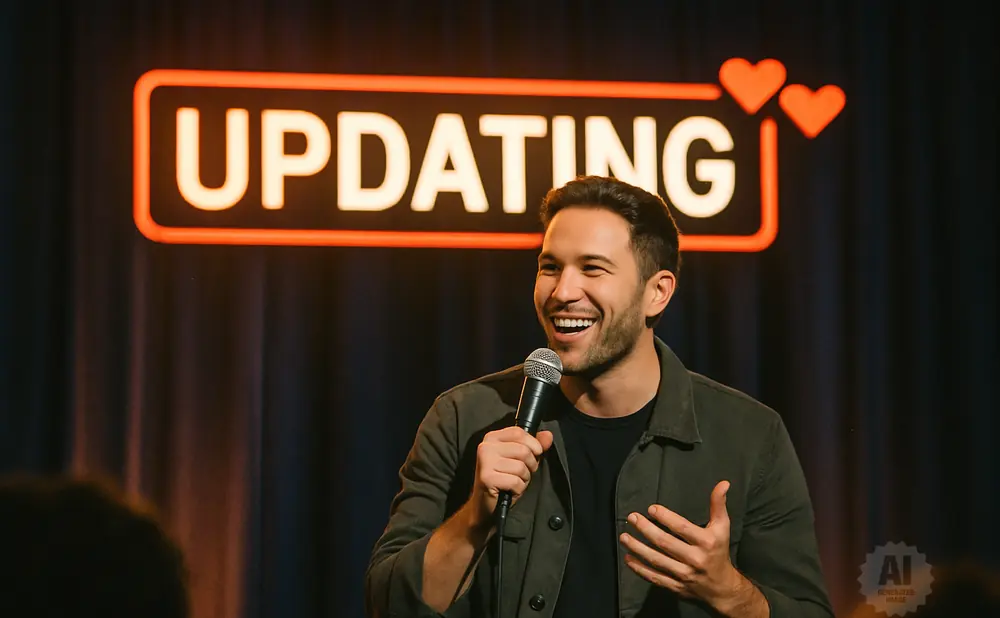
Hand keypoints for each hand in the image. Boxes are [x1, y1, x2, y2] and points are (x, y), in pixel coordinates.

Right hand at [466, 427, 553, 529]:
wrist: (484, 504)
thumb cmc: (504, 479)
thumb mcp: (520, 459)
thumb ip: (534, 445)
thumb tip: (548, 435)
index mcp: (492, 438)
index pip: (519, 432)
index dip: (533, 444)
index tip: (535, 454)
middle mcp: (486, 447)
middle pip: (523, 450)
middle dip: (530, 465)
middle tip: (521, 474)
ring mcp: (485, 462)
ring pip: (521, 467)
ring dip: (523, 478)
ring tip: (514, 482)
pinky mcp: (487, 478)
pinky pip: (516, 481)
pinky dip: (518, 489)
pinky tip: (510, 489)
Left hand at [619, 481, 763, 615]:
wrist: (722, 588)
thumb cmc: (719, 551)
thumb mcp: (722, 527)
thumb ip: (719, 505)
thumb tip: (723, 483)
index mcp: (706, 542)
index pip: (682, 528)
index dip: (666, 517)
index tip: (651, 508)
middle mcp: (695, 559)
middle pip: (665, 543)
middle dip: (646, 529)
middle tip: (632, 518)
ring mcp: (684, 575)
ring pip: (657, 560)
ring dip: (638, 548)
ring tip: (624, 536)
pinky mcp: (676, 587)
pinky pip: (655, 578)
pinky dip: (640, 569)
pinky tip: (628, 558)